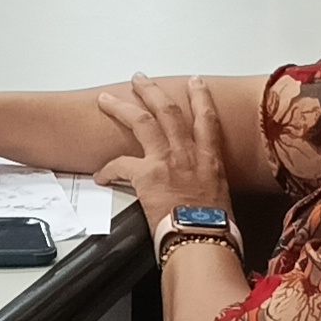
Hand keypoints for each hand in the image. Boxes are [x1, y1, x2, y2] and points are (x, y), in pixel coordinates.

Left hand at [94, 75, 229, 230]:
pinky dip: (107, 170)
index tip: (195, 83)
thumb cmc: (212, 228)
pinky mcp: (147, 176)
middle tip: (140, 79)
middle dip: (152, 91)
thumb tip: (200, 188)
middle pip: (168, 110)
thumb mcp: (220, 197)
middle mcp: (188, 154)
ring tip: (107, 99)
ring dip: (121, 107)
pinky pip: (120, 165)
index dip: (200, 97)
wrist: (202, 241)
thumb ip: (208, 183)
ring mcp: (166, 161)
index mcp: (210, 159)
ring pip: (141, 122)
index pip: (207, 118)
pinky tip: (99, 175)